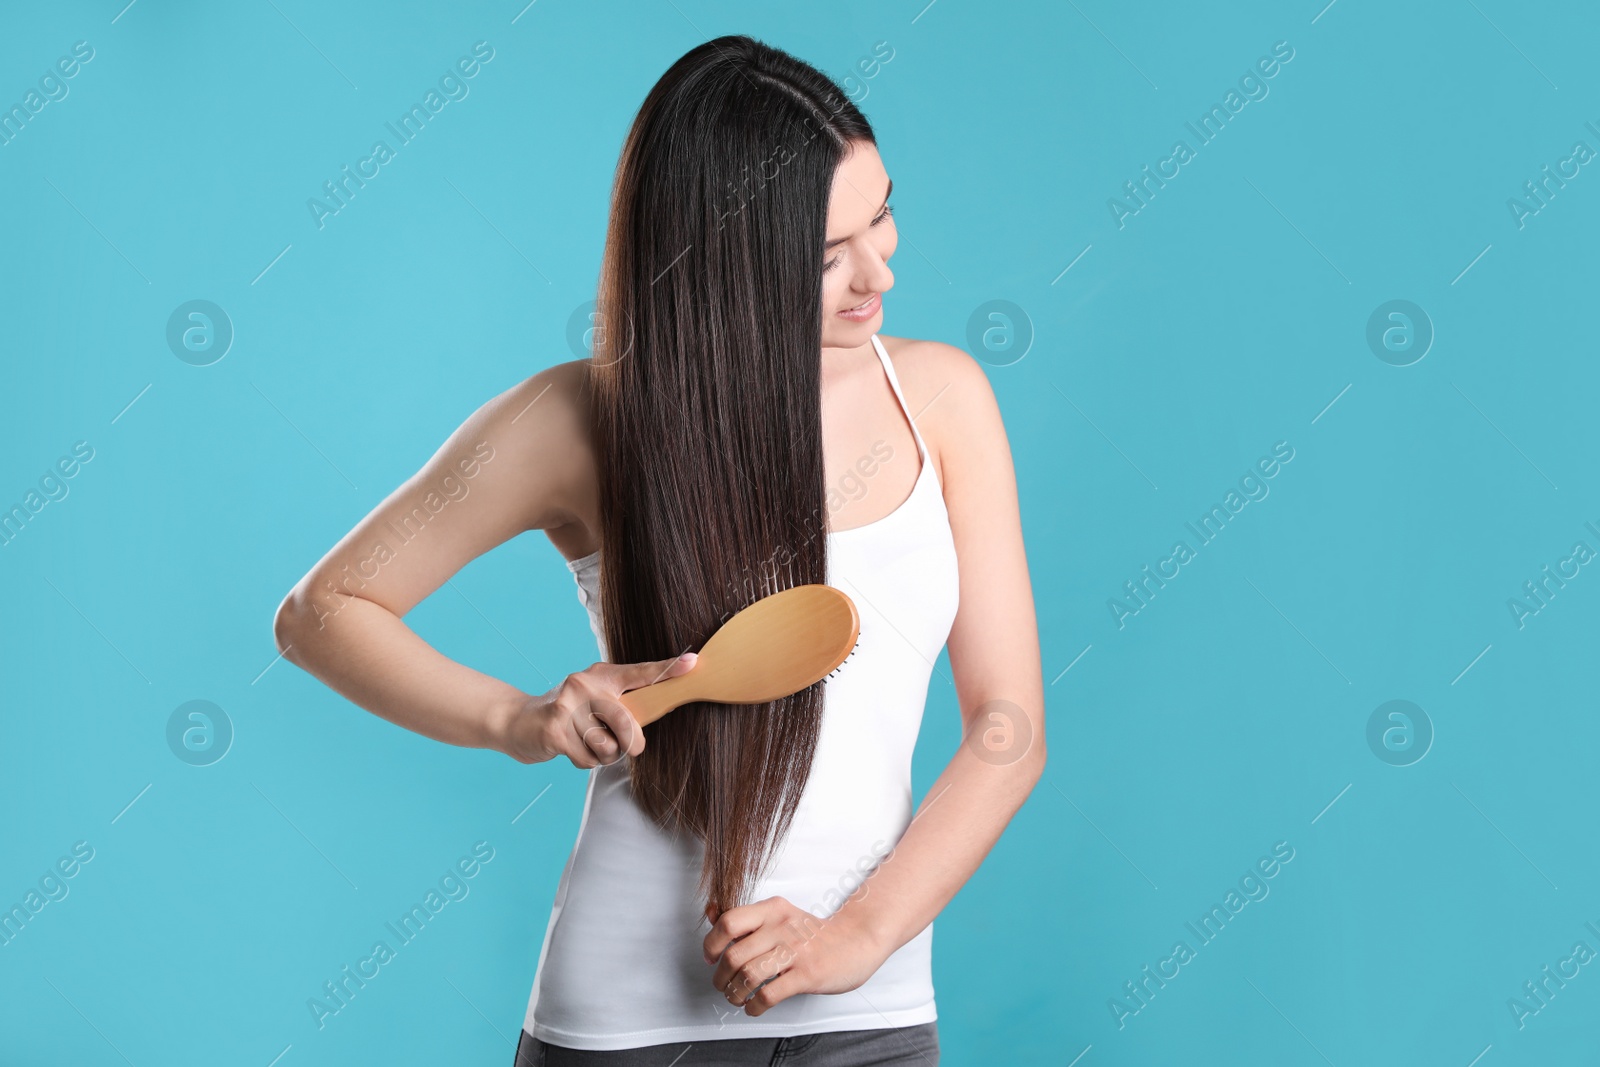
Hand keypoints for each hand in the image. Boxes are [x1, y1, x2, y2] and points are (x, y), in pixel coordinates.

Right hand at [498, 652, 696, 767]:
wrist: (516, 721)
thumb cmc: (567, 715)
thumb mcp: (594, 702)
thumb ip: (621, 707)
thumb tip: (651, 723)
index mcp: (601, 676)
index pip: (640, 673)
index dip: (667, 669)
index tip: (693, 662)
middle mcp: (585, 685)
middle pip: (627, 722)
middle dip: (631, 742)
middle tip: (627, 746)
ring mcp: (568, 707)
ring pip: (607, 745)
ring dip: (602, 754)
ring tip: (586, 743)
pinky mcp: (555, 730)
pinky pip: (588, 759)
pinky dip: (584, 761)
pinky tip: (570, 749)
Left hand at [702, 896, 887, 1015]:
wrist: (855, 942)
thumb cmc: (812, 934)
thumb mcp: (780, 916)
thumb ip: (747, 918)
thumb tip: (710, 913)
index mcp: (773, 909)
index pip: (729, 922)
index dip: (712, 944)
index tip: (710, 957)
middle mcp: (782, 927)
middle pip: (734, 955)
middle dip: (721, 977)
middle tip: (722, 984)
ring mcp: (796, 951)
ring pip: (748, 976)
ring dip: (734, 993)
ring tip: (736, 997)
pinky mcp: (807, 975)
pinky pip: (769, 995)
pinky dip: (754, 1006)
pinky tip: (754, 1006)